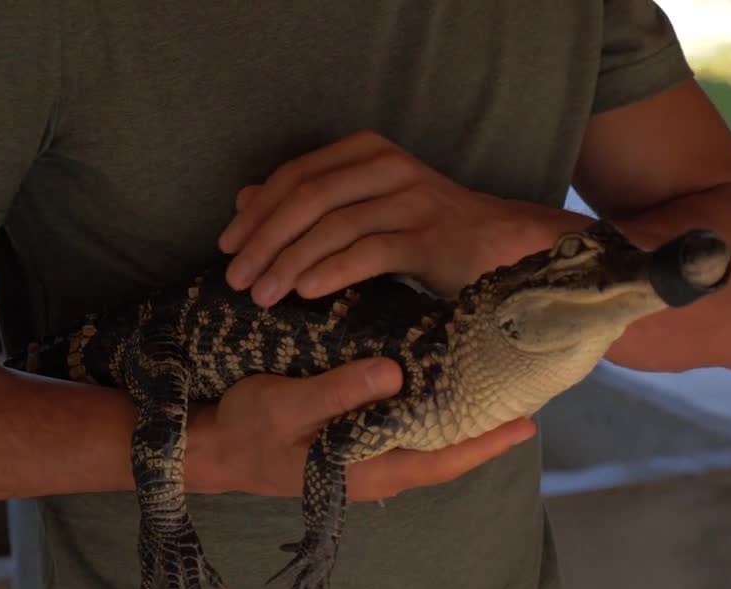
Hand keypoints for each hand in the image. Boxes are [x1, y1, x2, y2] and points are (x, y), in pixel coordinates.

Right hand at [185, 357, 536, 501]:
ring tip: (496, 385)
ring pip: (427, 438)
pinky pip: (404, 425)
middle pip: (444, 450)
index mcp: (365, 469)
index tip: (527, 423)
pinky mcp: (352, 437)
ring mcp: (364, 454)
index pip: (440, 460)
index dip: (484, 443)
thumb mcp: (283, 407)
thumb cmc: (242, 430)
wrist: (205, 446)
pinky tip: (442, 381)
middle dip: (483, 427)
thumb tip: (394, 373)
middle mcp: (374, 467)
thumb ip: (337, 392)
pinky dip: (429, 407)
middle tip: (524, 394)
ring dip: (460, 417)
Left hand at [216, 130, 570, 305]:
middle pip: (308, 197)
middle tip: (235, 278)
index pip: (295, 174)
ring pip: (333, 226)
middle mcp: (389, 166)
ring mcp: (412, 199)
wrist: (504, 247)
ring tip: (262, 296)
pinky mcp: (431, 238)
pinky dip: (331, 272)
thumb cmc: (427, 231)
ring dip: (289, 263)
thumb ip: (312, 200)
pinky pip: (369, 252)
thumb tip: (244, 198)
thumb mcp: (365, 206)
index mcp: (368, 151)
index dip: (256, 212)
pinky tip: (304, 293)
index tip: (226, 246)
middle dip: (264, 240)